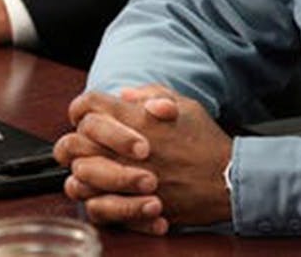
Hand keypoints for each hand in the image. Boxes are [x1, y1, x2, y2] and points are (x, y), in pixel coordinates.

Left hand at [56, 85, 231, 232]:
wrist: (227, 179)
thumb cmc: (206, 141)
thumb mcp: (184, 104)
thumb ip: (151, 94)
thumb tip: (123, 94)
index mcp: (136, 119)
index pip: (87, 105)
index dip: (81, 108)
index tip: (86, 116)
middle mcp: (125, 149)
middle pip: (73, 142)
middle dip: (75, 142)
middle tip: (84, 146)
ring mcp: (127, 179)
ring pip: (78, 177)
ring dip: (81, 173)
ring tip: (91, 172)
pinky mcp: (133, 206)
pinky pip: (96, 207)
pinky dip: (94, 201)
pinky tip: (103, 195)